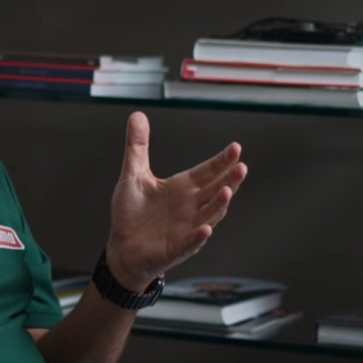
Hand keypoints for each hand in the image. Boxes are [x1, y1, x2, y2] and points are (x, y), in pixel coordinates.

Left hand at [105, 112, 246, 290]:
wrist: (121, 246)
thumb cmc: (131, 213)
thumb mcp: (132, 175)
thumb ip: (137, 147)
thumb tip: (137, 115)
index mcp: (183, 187)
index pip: (208, 171)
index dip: (222, 161)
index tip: (236, 148)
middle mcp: (190, 206)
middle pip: (215, 191)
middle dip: (229, 179)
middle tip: (241, 166)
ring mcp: (187, 228)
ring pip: (209, 215)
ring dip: (219, 205)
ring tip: (227, 191)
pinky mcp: (177, 247)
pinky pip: (191, 241)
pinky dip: (198, 236)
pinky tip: (205, 229)